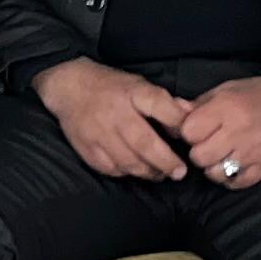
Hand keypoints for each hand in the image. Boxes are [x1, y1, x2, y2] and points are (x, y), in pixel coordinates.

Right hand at [35, 57, 196, 180]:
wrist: (69, 88)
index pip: (159, 105)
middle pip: (145, 143)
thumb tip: (190, 117)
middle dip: (165, 161)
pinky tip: (136, 170)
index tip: (190, 139)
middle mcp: (116, 114)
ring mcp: (99, 133)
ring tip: (161, 174)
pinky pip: (112, 168)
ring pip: (129, 161)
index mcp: (133, 92)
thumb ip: (166, 103)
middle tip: (180, 172)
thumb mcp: (141, 86)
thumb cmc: (113, 88)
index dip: (177, 123)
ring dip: (149, 171)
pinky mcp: (87, 149)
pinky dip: (127, 172)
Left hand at [176, 76, 260, 192]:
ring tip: (221, 155)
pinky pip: (235, 183)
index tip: (196, 130)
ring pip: (215, 173)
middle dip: (199, 152)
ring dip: (213, 167)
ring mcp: (252, 151)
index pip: (189, 132)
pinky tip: (233, 165)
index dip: (188, 133)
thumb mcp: (225, 90)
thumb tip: (173, 111)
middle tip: (208, 144)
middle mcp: (239, 130)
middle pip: (199, 156)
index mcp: (226, 107)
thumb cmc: (256, 94)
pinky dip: (230, 178)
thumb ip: (198, 104)